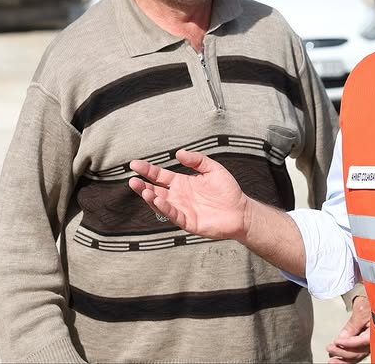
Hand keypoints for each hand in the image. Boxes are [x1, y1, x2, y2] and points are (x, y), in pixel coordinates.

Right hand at [128, 149, 249, 240]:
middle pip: (156, 189)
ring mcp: (181, 209)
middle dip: (143, 185)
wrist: (241, 211)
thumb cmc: (228, 191)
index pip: (160, 176)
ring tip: (141, 189)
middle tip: (132, 179)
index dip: (147, 170)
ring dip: (150, 197)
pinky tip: (157, 200)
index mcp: (182, 183)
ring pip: (160, 203)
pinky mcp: (188, 221)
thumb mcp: (213, 169)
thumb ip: (197, 160)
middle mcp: (178, 196)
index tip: (134, 164)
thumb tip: (178, 153)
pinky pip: (173, 214)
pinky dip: (164, 208)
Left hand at [327, 295, 370, 363]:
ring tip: (331, 359)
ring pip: (357, 356)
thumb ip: (352, 325)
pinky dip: (347, 357)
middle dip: (343, 352)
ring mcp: (370, 344)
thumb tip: (342, 338)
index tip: (336, 341)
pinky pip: (357, 353)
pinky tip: (338, 358)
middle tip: (330, 348)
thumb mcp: (360, 311)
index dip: (348, 343)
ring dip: (343, 358)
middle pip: (358, 352)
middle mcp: (374, 341)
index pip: (361, 342)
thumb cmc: (372, 303)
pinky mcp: (365, 344)